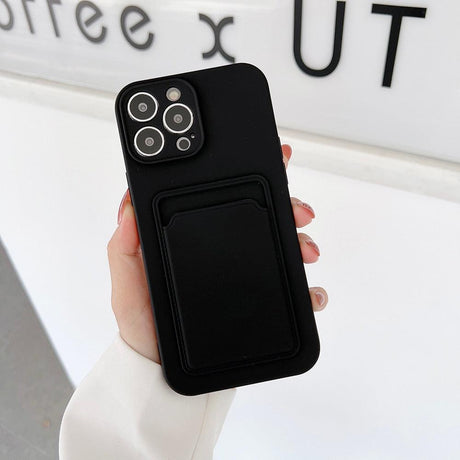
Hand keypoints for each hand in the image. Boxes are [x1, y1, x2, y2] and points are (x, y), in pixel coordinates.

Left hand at [107, 144, 327, 363]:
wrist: (163, 369)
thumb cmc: (145, 327)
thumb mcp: (127, 285)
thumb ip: (125, 248)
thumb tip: (130, 208)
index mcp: (192, 237)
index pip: (222, 193)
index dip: (249, 171)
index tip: (275, 159)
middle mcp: (222, 250)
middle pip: (264, 214)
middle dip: (289, 205)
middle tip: (299, 211)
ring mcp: (243, 273)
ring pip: (282, 244)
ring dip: (301, 240)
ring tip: (306, 251)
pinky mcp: (257, 299)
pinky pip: (290, 288)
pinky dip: (307, 286)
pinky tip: (310, 290)